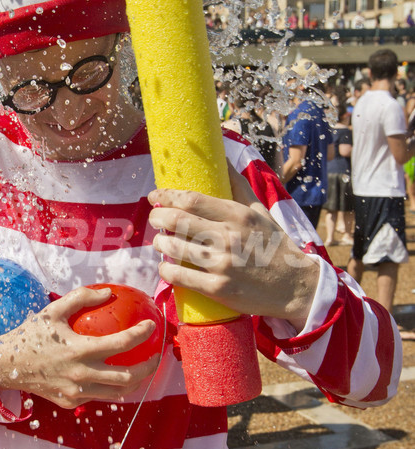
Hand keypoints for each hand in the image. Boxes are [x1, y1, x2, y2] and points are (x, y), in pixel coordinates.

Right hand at [0, 286, 160, 408]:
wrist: (6, 366)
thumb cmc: (31, 335)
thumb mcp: (53, 310)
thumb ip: (81, 298)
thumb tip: (108, 293)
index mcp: (79, 350)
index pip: (121, 343)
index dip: (141, 333)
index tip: (151, 325)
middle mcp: (81, 375)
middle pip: (128, 377)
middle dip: (148, 367)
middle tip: (155, 356)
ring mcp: (76, 392)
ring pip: (117, 393)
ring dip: (135, 383)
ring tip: (143, 371)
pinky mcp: (71, 402)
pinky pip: (98, 396)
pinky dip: (111, 388)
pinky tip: (117, 377)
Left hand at [148, 164, 319, 331]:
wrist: (294, 286)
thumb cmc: (275, 246)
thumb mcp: (261, 211)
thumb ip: (239, 186)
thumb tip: (223, 160)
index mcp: (238, 215)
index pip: (191, 199)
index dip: (167, 196)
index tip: (155, 195)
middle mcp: (228, 237)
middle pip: (177, 220)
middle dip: (157, 217)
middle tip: (154, 218)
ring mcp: (222, 264)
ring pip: (173, 247)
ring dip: (159, 243)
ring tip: (160, 241)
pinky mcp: (218, 288)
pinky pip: (179, 276)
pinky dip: (166, 270)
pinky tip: (166, 267)